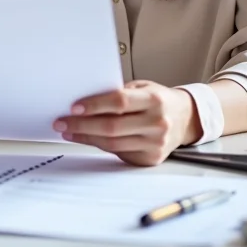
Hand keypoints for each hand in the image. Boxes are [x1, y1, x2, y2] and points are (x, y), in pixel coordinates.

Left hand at [52, 80, 201, 165]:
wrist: (185, 118)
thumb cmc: (158, 100)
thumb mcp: (142, 88)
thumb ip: (119, 94)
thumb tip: (84, 101)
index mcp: (154, 100)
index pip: (120, 102)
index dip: (95, 105)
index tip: (74, 107)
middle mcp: (157, 123)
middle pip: (112, 127)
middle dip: (82, 125)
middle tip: (62, 122)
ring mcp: (155, 144)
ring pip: (112, 143)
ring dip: (86, 138)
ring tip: (68, 131)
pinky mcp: (150, 159)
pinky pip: (118, 153)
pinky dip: (100, 146)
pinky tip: (87, 139)